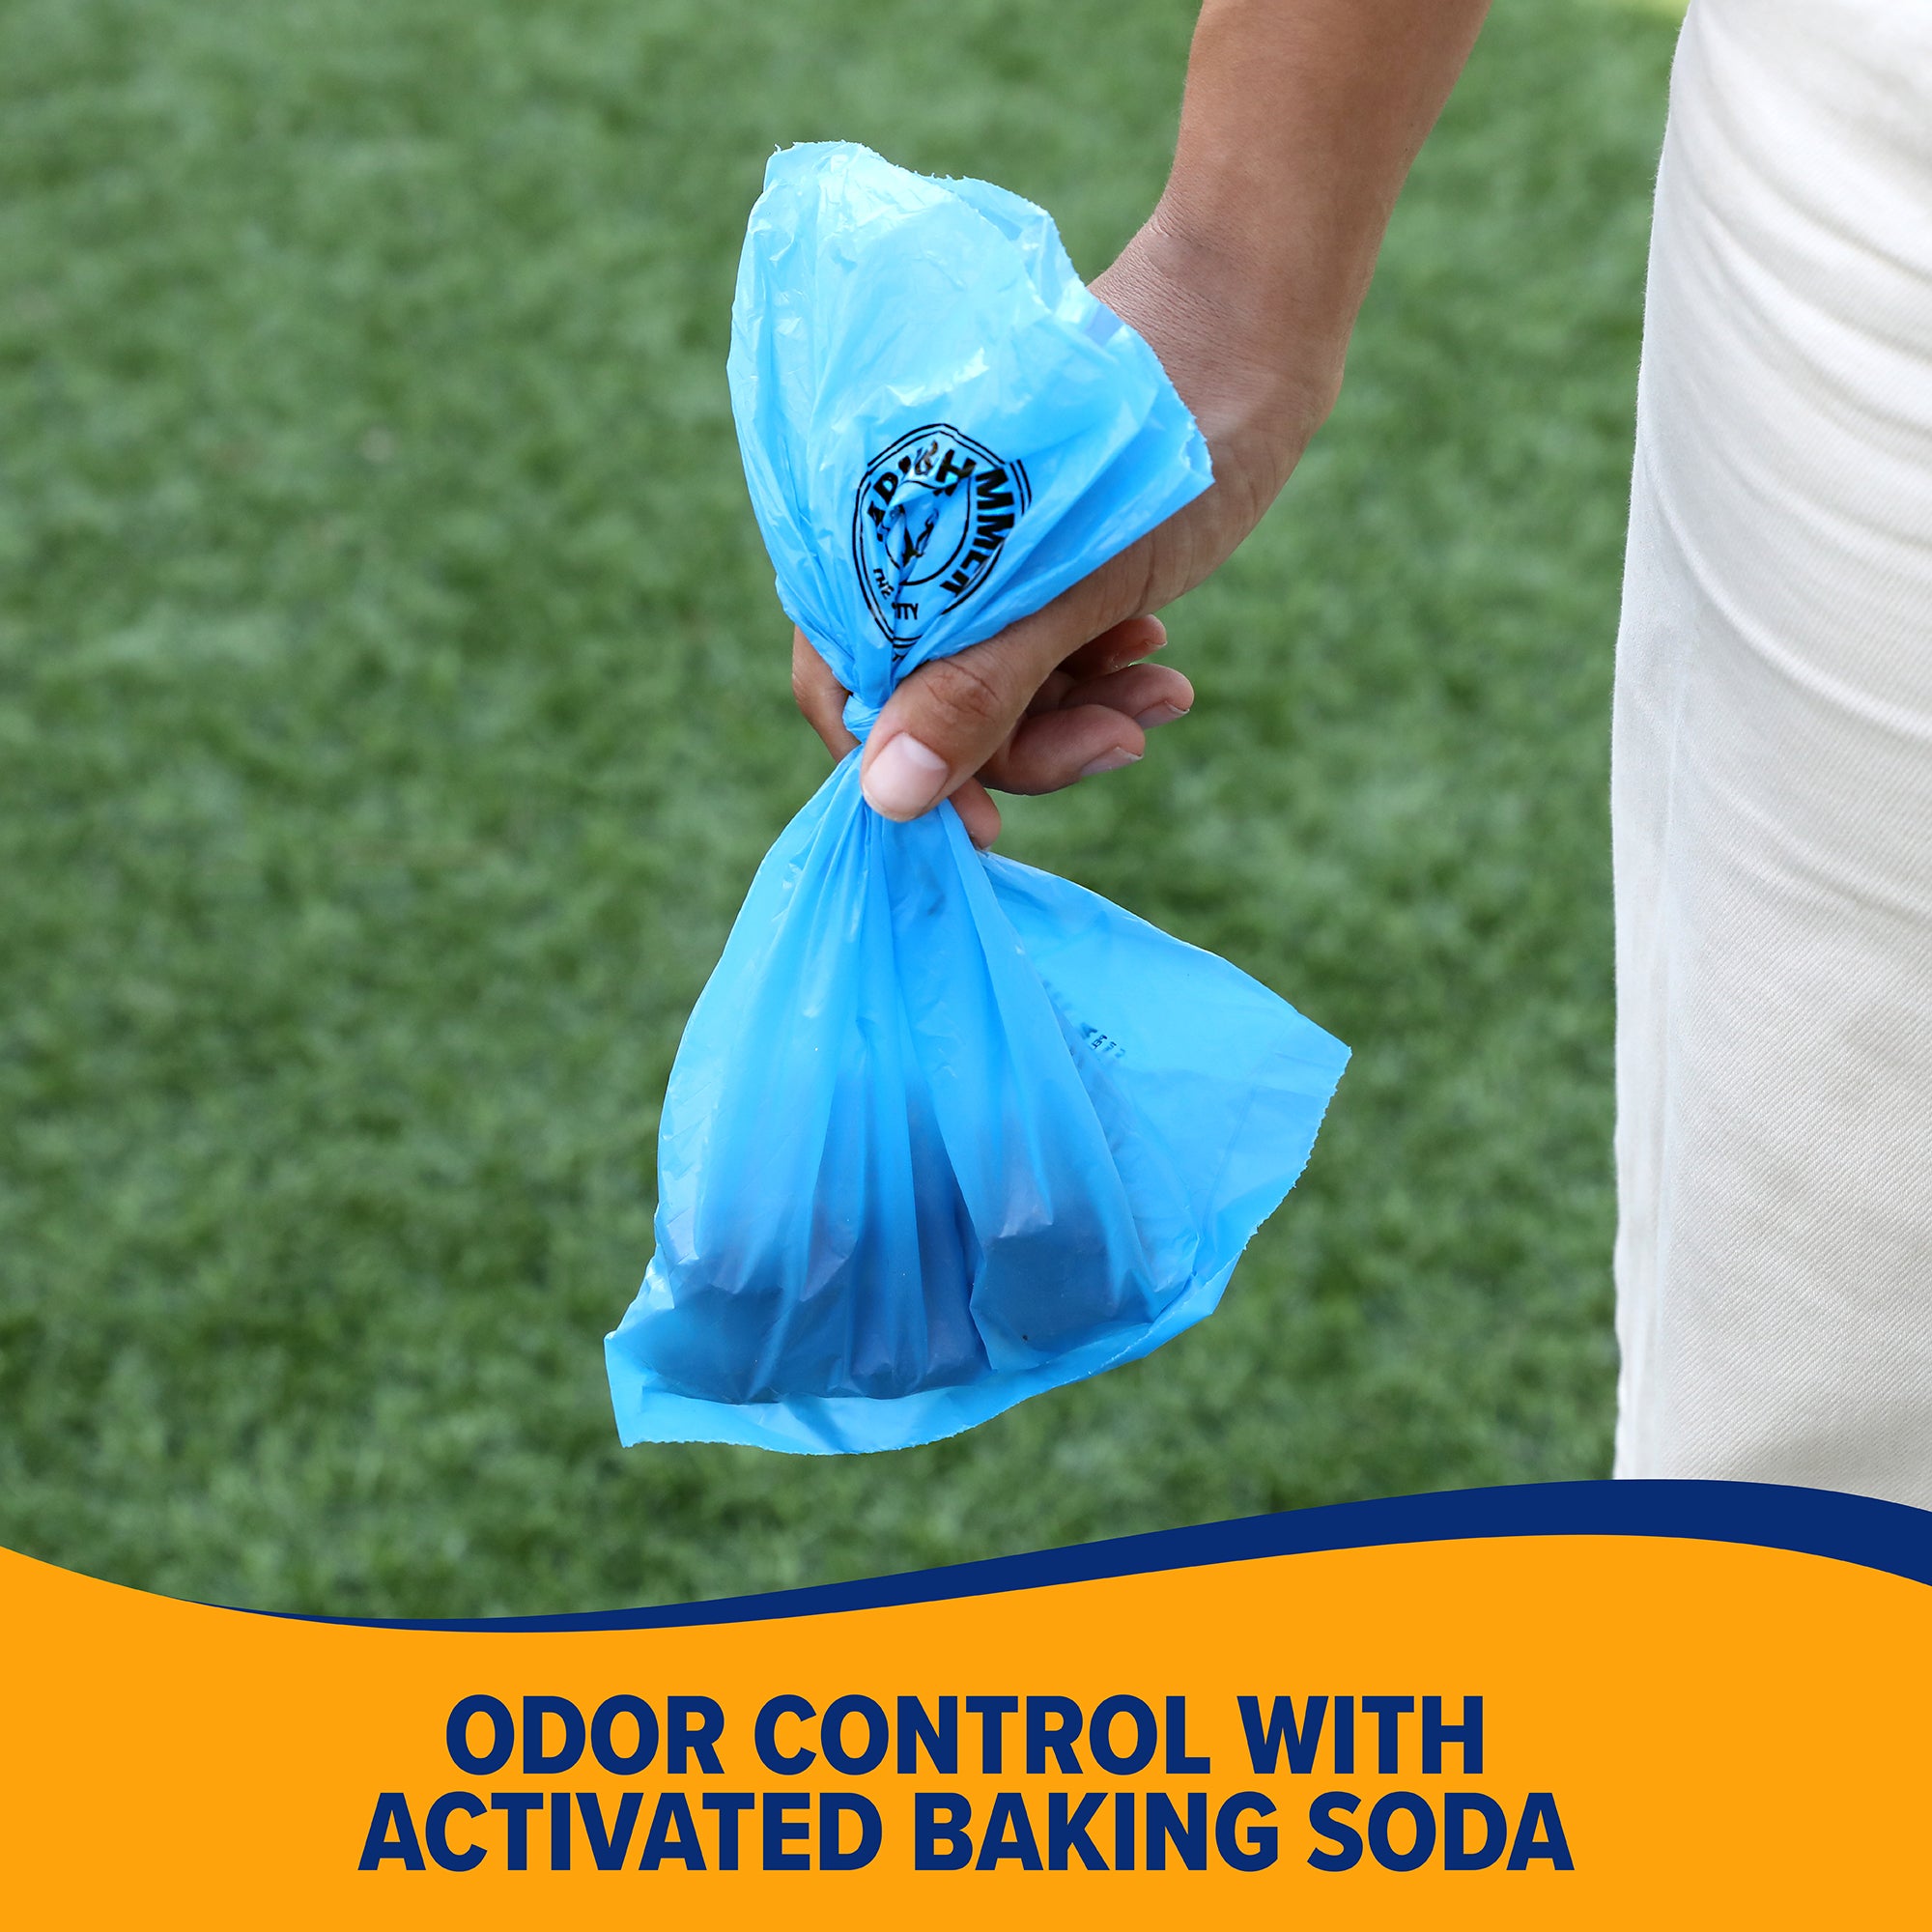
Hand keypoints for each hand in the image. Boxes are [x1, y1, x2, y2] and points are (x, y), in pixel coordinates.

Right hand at [790, 218, 1341, 845]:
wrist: (1251, 315)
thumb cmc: (1162, 435)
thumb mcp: (1075, 587)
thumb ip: (977, 692)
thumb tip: (886, 799)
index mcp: (880, 539)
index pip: (846, 689)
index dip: (906, 770)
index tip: (988, 829)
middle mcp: (912, 551)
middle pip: (931, 703)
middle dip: (1029, 743)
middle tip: (1124, 743)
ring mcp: (974, 555)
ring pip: (998, 687)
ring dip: (1080, 713)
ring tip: (1162, 693)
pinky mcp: (1032, 558)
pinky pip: (1042, 651)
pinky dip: (1097, 673)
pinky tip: (1159, 663)